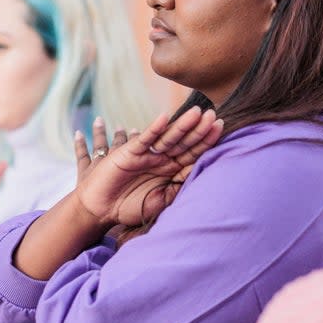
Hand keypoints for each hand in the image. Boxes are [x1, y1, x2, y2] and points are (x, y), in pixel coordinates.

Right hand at [72, 106, 223, 228]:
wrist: (101, 209)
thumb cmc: (128, 207)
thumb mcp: (159, 202)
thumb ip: (176, 191)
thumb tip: (198, 179)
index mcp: (171, 170)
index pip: (193, 153)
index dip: (206, 141)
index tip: (221, 128)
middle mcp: (161, 159)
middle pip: (184, 142)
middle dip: (200, 129)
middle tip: (215, 115)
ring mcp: (147, 154)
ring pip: (168, 137)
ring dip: (183, 125)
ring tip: (199, 112)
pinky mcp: (130, 152)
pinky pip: (145, 139)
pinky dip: (154, 128)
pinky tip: (165, 117)